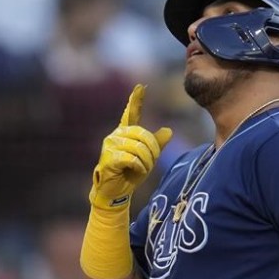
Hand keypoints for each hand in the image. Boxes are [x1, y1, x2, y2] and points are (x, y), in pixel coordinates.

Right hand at [90, 84, 172, 209]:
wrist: (115, 191)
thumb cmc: (129, 173)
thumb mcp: (148, 158)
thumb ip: (156, 144)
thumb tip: (169, 130)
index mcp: (125, 133)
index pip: (131, 113)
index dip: (136, 100)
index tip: (141, 87)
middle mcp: (116, 135)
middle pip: (143, 135)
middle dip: (152, 151)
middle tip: (149, 163)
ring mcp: (111, 146)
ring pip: (138, 147)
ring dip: (146, 162)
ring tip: (141, 169)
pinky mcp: (109, 158)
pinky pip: (132, 159)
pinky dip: (139, 167)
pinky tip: (135, 171)